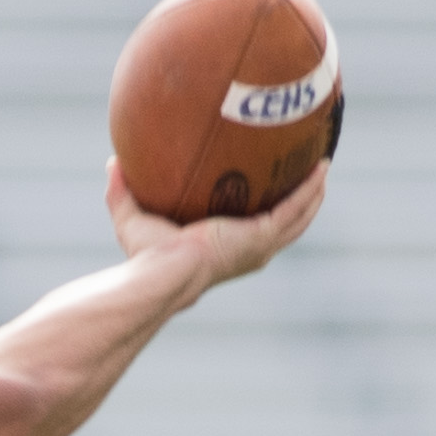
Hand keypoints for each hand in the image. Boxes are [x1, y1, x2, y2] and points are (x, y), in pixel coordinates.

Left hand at [106, 157, 326, 290]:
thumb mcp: (133, 217)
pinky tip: (320, 166)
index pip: (254, 230)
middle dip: (301, 199)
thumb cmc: (146, 258)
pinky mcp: (262, 235)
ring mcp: (260, 245)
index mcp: (228, 250)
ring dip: (313, 192)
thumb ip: (123, 190)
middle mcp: (250, 251)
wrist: (163, 273)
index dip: (267, 212)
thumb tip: (113, 161)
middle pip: (287, 224)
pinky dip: (309, 188)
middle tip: (309, 173)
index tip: (272, 189)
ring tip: (322, 165)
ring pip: (299, 216)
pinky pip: (295, 207)